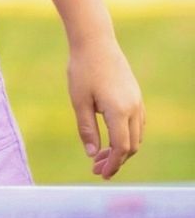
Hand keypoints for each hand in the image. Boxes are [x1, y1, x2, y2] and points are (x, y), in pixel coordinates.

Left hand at [69, 39, 144, 179]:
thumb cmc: (83, 70)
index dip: (113, 164)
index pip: (121, 148)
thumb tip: (91, 154)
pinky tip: (109, 139)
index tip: (101, 174)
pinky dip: (126, 136)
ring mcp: (137, 101)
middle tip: (96, 169)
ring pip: (135, 136)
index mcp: (119, 111)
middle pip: (131, 145)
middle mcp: (134, 108)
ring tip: (99, 156)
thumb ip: (87, 129)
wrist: (95, 42)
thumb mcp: (79, 101)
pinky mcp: (136, 96)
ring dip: (121, 149)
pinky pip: (137, 124)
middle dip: (115, 160)